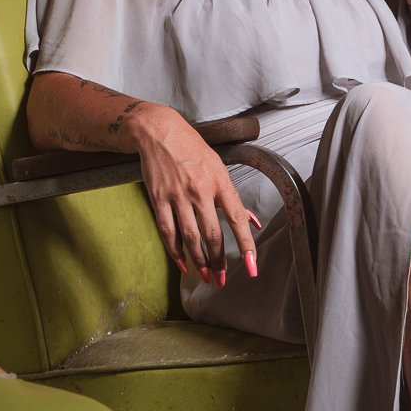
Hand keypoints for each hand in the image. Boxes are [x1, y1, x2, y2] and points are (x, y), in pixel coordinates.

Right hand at [133, 111, 260, 285]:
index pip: (236, 219)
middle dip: (218, 261)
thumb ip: (233, 197)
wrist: (159, 132)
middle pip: (211, 234)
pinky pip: (167, 231)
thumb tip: (251, 220)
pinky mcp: (159, 199)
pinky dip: (175, 251)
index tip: (252, 266)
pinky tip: (182, 263)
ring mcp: (177, 196)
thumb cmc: (192, 148)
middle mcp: (199, 191)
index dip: (245, 245)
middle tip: (222, 279)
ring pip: (190, 238)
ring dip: (199, 261)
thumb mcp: (219, 167)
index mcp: (219, 182)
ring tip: (206, 276)